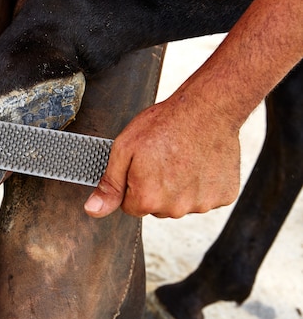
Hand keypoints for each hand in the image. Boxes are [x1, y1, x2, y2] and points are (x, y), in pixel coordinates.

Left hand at [84, 88, 240, 218]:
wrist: (207, 108)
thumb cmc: (164, 124)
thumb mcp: (124, 149)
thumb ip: (109, 184)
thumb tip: (93, 210)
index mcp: (148, 199)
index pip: (130, 207)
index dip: (133, 185)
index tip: (142, 165)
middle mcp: (175, 208)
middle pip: (157, 207)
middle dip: (156, 188)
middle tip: (163, 159)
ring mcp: (203, 204)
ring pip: (182, 203)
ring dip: (181, 187)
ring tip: (182, 158)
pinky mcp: (224, 196)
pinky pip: (206, 197)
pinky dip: (203, 183)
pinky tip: (200, 162)